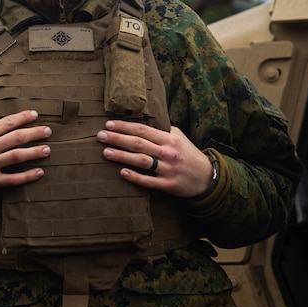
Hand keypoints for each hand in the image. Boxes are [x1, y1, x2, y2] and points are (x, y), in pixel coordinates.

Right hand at [0, 109, 51, 195]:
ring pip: (18, 157)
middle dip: (35, 133)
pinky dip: (28, 176)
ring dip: (35, 152)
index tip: (35, 114)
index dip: (23, 117)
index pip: (7, 122)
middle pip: (17, 138)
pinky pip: (13, 179)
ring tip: (47, 149)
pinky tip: (40, 172)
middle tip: (48, 131)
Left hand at [96, 119, 214, 198]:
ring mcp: (168, 169)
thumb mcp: (179, 137)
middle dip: (117, 139)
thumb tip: (141, 121)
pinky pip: (149, 181)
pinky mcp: (168, 185)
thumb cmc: (188, 154)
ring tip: (105, 152)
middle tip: (100, 136)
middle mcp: (168, 152)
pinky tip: (122, 172)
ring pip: (141, 161)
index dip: (124, 126)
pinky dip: (135, 177)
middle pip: (138, 143)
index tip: (108, 124)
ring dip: (122, 156)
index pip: (142, 130)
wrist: (207, 178)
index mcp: (169, 139)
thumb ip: (162, 130)